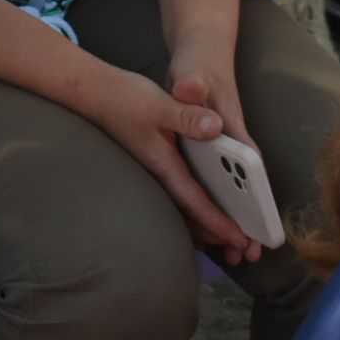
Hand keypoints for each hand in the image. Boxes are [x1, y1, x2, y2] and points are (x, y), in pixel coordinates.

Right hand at [78, 64, 260, 264]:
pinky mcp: (155, 164)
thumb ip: (188, 115)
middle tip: (245, 245)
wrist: (94, 94)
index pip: (195, 203)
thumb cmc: (124, 99)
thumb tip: (217, 126)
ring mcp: (156, 172)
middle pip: (191, 215)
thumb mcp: (160, 103)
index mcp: (164, 166)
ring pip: (184, 209)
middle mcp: (160, 175)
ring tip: (230, 234)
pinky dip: (196, 207)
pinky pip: (179, 195)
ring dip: (206, 224)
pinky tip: (208, 205)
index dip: (219, 223)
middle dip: (216, 233)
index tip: (241, 239)